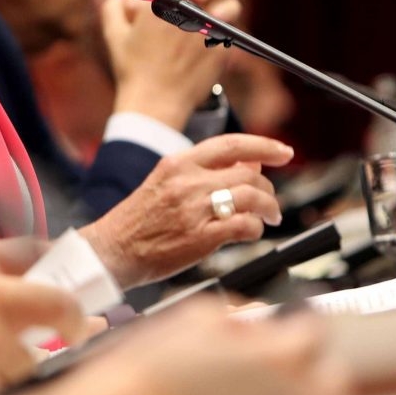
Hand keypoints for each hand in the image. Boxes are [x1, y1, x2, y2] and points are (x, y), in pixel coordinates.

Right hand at [0, 299, 347, 394]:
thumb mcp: (187, 321)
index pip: (317, 331)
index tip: (288, 325)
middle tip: (273, 363)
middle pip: (329, 380)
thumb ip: (235, 316)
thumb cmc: (141, 379)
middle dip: (306, 367)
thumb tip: (256, 321)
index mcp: (276, 357)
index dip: (300, 323)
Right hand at [79, 134, 293, 288]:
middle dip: (268, 187)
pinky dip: (256, 229)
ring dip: (269, 207)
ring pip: (252, 197)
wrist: (113, 250)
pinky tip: (252, 232)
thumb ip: (203, 171)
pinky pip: (245, 226)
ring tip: (269, 217)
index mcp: (177, 163)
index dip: (264, 145)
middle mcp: (188, 181)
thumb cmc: (137, 221)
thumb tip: (246, 161)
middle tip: (270, 201)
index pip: (231, 144)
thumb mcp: (165, 181)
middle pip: (248, 173)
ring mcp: (195, 209)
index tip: (283, 151)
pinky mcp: (201, 237)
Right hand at [102, 0, 242, 129]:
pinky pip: (230, 14)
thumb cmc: (131, 69)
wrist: (156, 103)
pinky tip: (216, 19)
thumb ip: (111, 7)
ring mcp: (204, 19)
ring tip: (203, 2)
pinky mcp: (220, 36)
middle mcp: (182, 3)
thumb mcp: (113, 35)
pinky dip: (225, 13)